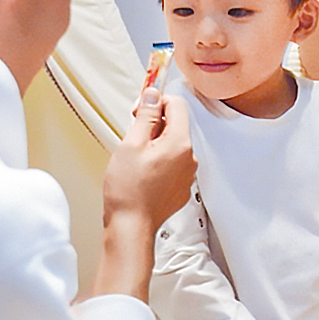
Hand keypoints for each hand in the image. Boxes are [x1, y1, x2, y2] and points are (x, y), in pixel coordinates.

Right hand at [104, 87, 194, 227]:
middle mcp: (190, 158)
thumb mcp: (131, 143)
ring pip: (173, 145)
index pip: (177, 105)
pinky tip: (142, 174)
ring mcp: (187, 174)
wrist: (131, 226)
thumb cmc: (128, 189)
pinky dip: (158, 162)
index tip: (140, 110)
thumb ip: (146, 115)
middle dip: (154, 124)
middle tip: (132, 137)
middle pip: (175, 125)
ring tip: (135, 159)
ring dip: (155, 144)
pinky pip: (172, 164)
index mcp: (180, 143)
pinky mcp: (181, 187)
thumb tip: (153, 94)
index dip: (156, 102)